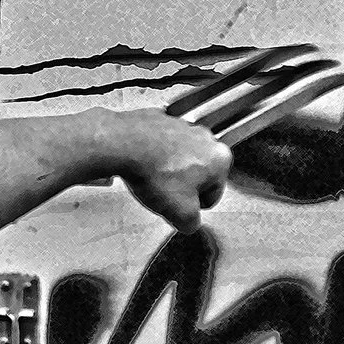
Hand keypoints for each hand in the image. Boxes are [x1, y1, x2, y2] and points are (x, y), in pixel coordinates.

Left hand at [108, 109, 231, 233]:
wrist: (124, 145)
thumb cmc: (153, 172)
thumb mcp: (180, 213)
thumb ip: (192, 223)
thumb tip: (190, 223)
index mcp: (219, 159)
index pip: (213, 195)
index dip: (193, 207)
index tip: (179, 207)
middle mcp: (205, 138)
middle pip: (196, 175)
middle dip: (181, 187)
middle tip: (163, 194)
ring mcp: (183, 126)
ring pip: (179, 159)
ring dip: (167, 170)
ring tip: (150, 178)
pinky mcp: (161, 121)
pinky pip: (160, 145)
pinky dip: (153, 155)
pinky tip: (142, 164)